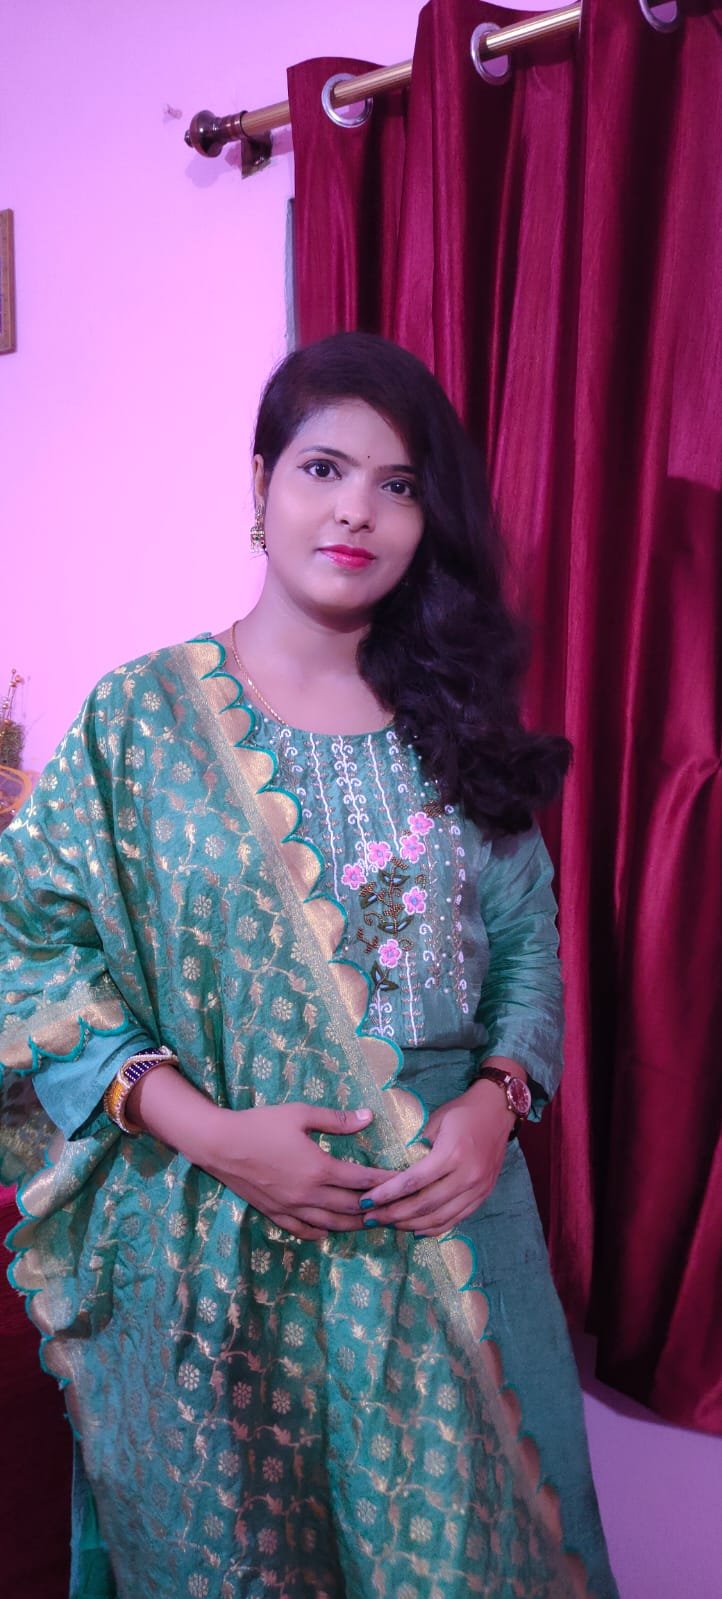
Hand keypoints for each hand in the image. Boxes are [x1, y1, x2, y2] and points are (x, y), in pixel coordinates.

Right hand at [197, 1101, 388, 1240]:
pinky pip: (304, 1230)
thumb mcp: (300, 1114)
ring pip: (331, 1224)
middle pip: (352, 1208)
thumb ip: (336, 1120)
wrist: (220, 1145)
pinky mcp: (276, 1213)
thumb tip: (368, 1117)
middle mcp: (309, 1194)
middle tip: (394, 1208)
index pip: (362, 1180)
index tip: (402, 1180)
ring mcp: (292, 1208)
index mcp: (319, 1168)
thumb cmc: (260, 1124)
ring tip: (370, 1222)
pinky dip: (321, 1233)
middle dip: (376, 1209)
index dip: (385, 1182)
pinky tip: (329, 1230)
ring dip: (354, 1224)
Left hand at [357, 1079, 515, 1235]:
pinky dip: (434, 1228)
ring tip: (389, 1224)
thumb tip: (393, 1170)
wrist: (498, 1111)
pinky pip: (456, 1219)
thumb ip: (416, 1146)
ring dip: (411, 1225)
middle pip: (425, 1205)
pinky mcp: (483, 1196)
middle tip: (370, 1218)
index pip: (413, 1182)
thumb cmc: (462, 1112)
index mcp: (452, 1153)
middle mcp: (467, 1175)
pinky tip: (415, 1230)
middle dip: (394, 1215)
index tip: (366, 1200)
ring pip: (440, 1217)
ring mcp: (478, 1189)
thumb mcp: (435, 1121)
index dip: (387, 1194)